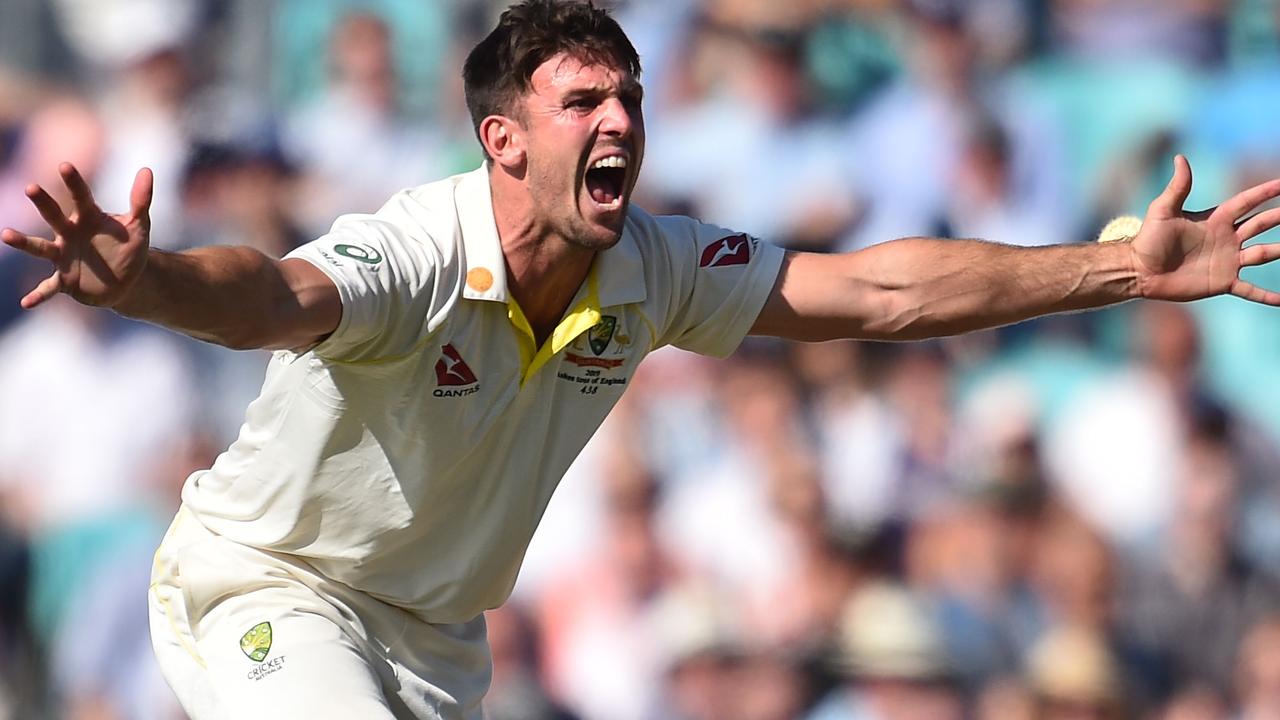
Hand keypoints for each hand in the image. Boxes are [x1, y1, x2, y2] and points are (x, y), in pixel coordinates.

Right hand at [1, 163, 152, 308]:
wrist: (127, 279)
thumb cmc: (129, 246)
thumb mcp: (139, 225)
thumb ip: (141, 200)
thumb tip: (146, 170)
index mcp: (88, 218)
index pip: (81, 197)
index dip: (74, 182)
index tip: (65, 165)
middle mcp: (70, 234)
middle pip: (55, 216)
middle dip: (44, 203)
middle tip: (31, 187)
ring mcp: (64, 257)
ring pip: (41, 248)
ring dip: (24, 242)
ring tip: (6, 234)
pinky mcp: (65, 280)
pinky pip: (49, 288)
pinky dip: (38, 295)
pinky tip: (26, 303)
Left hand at [1132, 155, 1279, 304]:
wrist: (1140, 271)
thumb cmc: (1148, 239)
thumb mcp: (1163, 210)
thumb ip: (1178, 187)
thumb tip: (1180, 157)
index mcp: (1215, 220)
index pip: (1247, 202)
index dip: (1265, 192)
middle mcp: (1227, 239)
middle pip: (1262, 224)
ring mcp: (1227, 261)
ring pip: (1263, 254)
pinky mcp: (1223, 282)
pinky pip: (1250, 289)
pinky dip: (1267, 296)